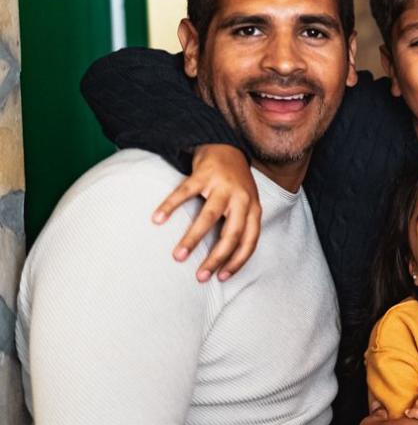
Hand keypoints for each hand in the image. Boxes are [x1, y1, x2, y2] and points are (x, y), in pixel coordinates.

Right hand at [153, 144, 259, 281]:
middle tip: (200, 276)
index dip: (237, 262)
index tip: (221, 277)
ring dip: (193, 239)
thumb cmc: (235, 185)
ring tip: (178, 256)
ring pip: (209, 216)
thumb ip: (239, 227)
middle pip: (231, 234)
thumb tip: (224, 261)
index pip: (249, 242)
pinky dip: (170, 206)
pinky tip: (157, 219)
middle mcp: (242, 199)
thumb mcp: (245, 206)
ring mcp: (223, 186)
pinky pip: (184, 192)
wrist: (226, 148)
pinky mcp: (204, 174)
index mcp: (253, 210)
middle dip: (216, 258)